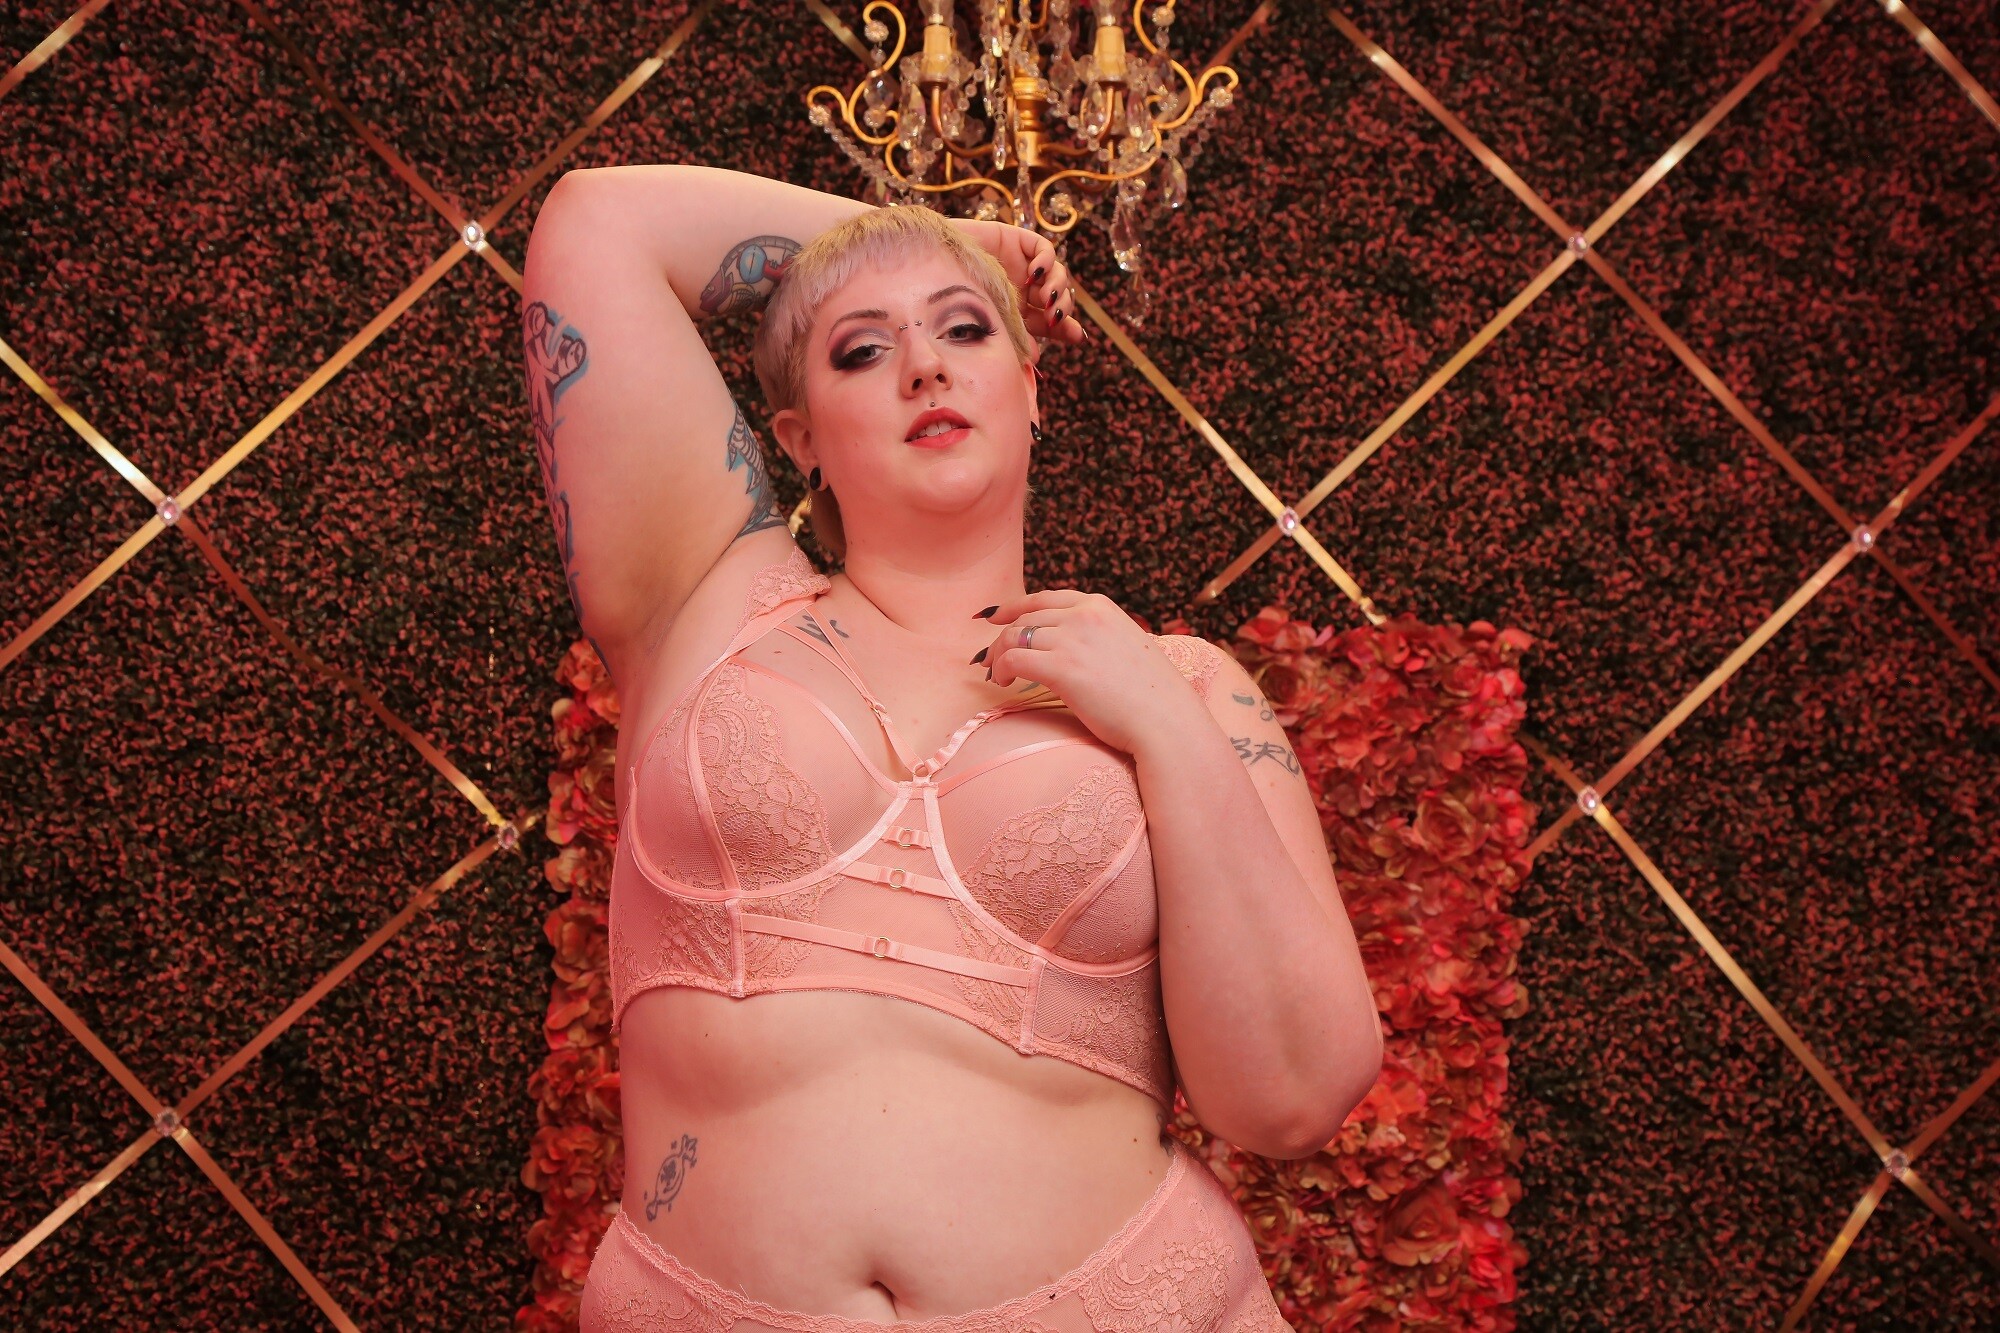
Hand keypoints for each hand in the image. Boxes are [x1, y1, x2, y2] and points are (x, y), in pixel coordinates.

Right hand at [947, 218, 1086, 351]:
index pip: (1050, 320)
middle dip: (1062, 308)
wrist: (931, 267)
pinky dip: (1047, 261)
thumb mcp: (988, 322)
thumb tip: (1038, 359)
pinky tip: (1035, 274)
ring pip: (1057, 274)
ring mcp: (1021, 264)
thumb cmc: (953, 299)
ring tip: (1045, 298)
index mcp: (1018, 310)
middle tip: (1053, 317)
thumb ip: (1014, 338)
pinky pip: (1044, 249)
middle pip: (1058, 297)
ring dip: (1057, 287)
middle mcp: (1023, 287)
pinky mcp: (1016, 241)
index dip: (1067, 327)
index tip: (1077, 337)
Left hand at [973, 591, 1200, 756]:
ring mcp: (1072, 640)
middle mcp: (1084, 615)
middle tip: (990, 660)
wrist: (1166, 720)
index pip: (1044, 598)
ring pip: (1014, 636)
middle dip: (1001, 638)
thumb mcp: (1127, 645)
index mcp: (1100, 606)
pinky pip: (1013, 660)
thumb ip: (1099, 636)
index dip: (1013, 606)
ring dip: (998, 656)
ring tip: (997, 676)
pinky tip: (1002, 684)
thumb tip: (1068, 646)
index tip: (993, 617)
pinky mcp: (1061, 668)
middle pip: (1025, 618)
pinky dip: (1000, 669)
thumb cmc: (1152, 694)